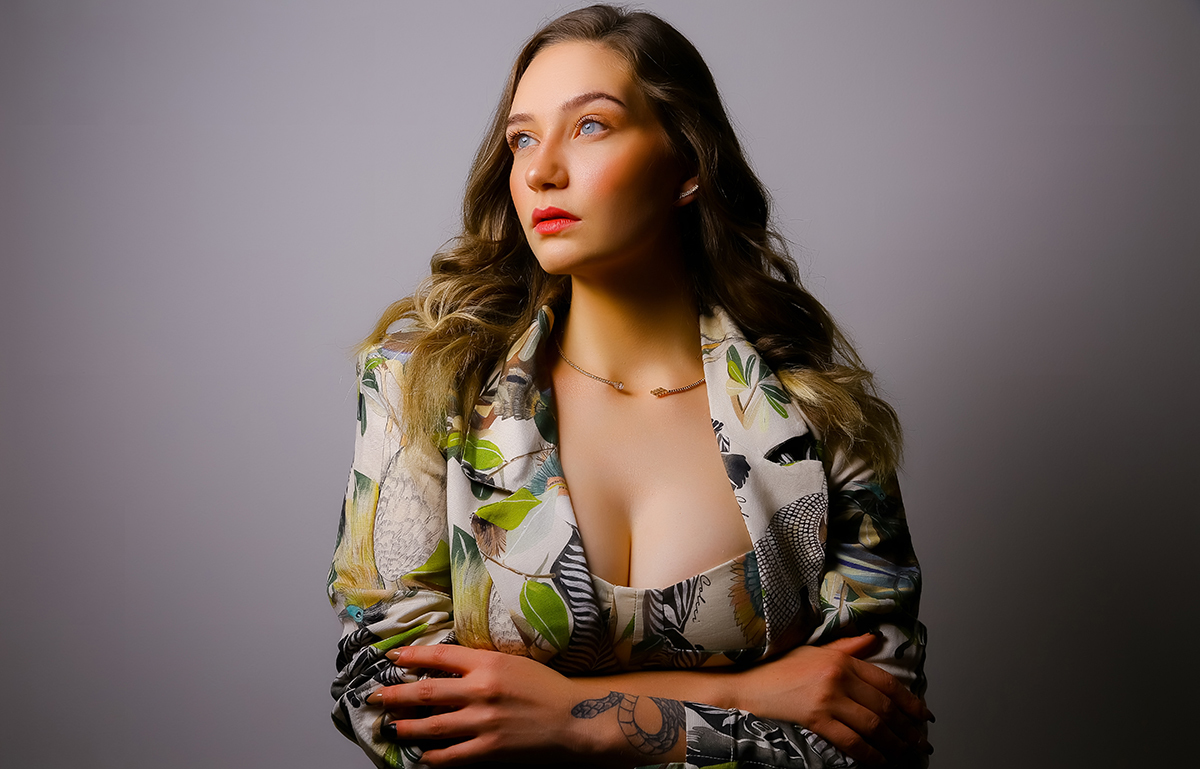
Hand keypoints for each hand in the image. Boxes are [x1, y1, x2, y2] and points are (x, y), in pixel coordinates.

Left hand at [366, 644, 607, 766]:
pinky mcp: (489, 750)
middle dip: (394, 695)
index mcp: (488, 664)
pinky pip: (450, 757)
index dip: (412, 655)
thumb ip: (479, 664)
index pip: (440, 656)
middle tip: (374, 696)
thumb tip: (443, 668)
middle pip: (425, 693)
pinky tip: (422, 756)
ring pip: (431, 727)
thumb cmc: (546, 688)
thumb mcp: (512, 663)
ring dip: (405, 727)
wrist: (576, 719)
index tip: (393, 656)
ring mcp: (483, 723)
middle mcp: (481, 691)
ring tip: (390, 727)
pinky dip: (432, 757)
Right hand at [732, 633, 933, 765]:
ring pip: (873, 725)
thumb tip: (874, 639)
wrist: (749, 685)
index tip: (924, 715)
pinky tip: (880, 761)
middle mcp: (839, 676)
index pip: (886, 682)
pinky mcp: (816, 719)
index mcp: (842, 659)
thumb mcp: (815, 650)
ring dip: (894, 743)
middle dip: (907, 727)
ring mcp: (828, 698)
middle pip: (884, 706)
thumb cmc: (780, 669)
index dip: (910, 701)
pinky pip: (852, 741)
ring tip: (905, 753)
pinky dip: (870, 754)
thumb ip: (848, 646)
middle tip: (920, 741)